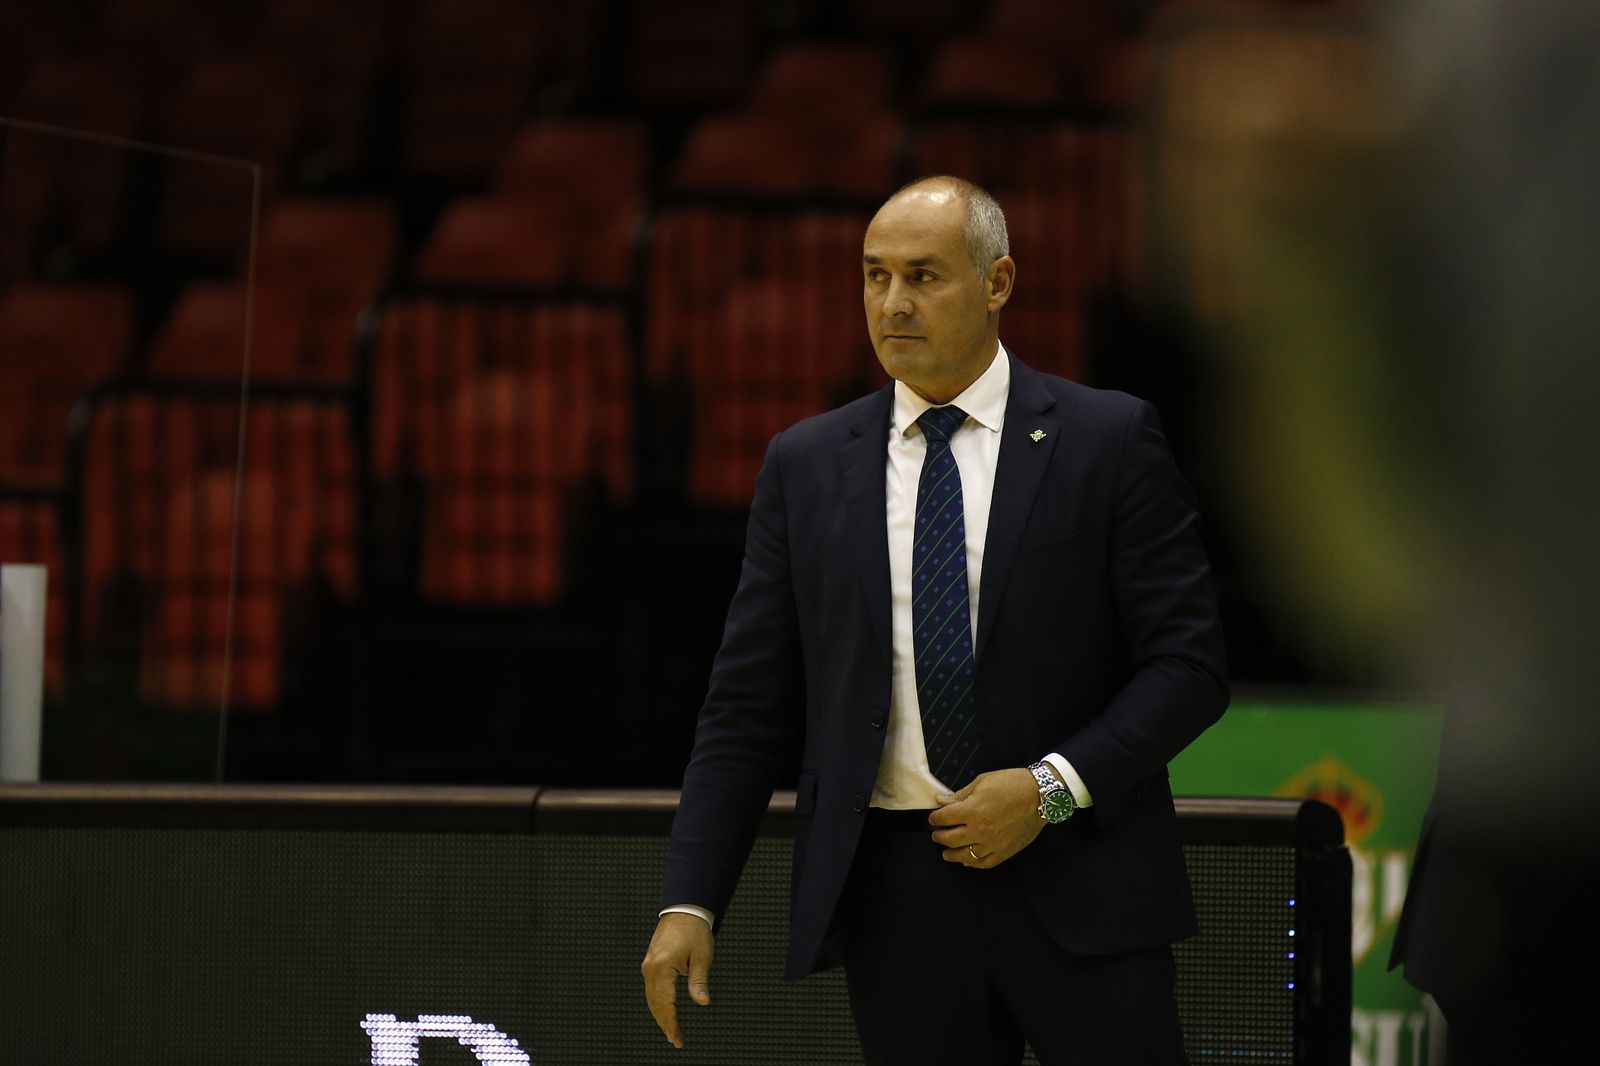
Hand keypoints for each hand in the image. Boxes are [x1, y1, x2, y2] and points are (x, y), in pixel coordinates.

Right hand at [641, 912, 714, 1048]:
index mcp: (662, 967)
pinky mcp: (650, 963)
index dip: (671, 1023)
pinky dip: (657, 1003)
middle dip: (665, 1024)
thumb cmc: (694, 931)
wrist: (684, 910)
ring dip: (660, 1015)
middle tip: (676, 1040)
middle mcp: (650, 968)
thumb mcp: (702, 957)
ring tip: (672, 1031)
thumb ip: (699, 981)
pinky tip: (665, 1012)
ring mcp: (648, 965)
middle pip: (655, 1004)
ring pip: (651, 998)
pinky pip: (651, 989)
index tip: (677, 1038)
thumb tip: (703, 1002)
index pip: (665, 1003)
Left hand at [929, 768, 1045, 867]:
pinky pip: (984, 863)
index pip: (944, 818)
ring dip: (952, 854)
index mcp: (972, 810)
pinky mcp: (1005, 851)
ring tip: (946, 853)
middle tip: (937, 834)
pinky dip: (973, 863)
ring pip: (965, 855)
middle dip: (940, 836)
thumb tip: (941, 802)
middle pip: (950, 839)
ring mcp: (992, 844)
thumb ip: (960, 795)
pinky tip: (967, 862)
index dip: (935, 818)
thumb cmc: (1010, 783)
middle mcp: (979, 830)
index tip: (934, 817)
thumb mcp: (982, 782)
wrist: (1040, 796)